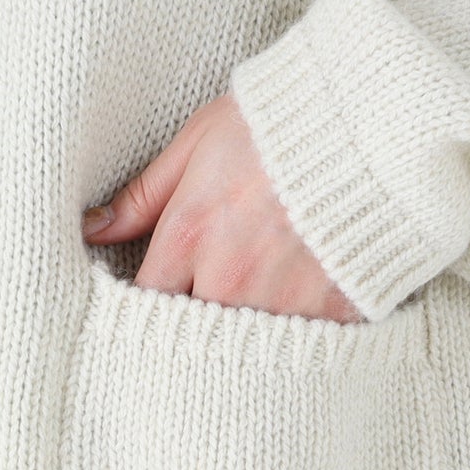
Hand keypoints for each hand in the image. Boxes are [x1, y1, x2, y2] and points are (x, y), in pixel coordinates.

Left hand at [81, 94, 360, 323]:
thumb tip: (92, 229)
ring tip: (250, 312)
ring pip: (241, 348)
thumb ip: (143, 196)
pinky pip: (299, 345)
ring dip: (239, 335)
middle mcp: (230, 279)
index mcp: (191, 236)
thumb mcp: (199, 142)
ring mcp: (283, 301)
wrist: (378, 121)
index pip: (143, 303)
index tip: (153, 303)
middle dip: (188, 329)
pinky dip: (293, 336)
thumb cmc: (280, 122)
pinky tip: (296, 312)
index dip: (144, 308)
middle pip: (188, 335)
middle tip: (200, 315)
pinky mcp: (334, 314)